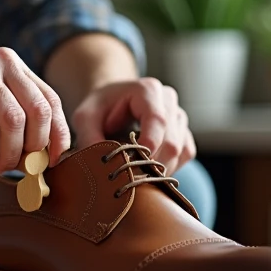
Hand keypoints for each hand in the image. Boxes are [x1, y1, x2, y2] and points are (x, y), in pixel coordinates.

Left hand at [69, 78, 194, 175]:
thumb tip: (99, 166)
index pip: (157, 121)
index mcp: (147, 90)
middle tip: (128, 180)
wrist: (111, 104)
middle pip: (171, 141)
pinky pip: (185, 155)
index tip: (131, 166)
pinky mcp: (184, 132)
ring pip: (180, 150)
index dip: (148, 146)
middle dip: (151, 165)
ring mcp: (179, 116)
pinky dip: (169, 167)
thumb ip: (89, 137)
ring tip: (135, 175)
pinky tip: (148, 169)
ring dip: (159, 169)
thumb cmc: (99, 108)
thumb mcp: (85, 117)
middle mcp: (168, 100)